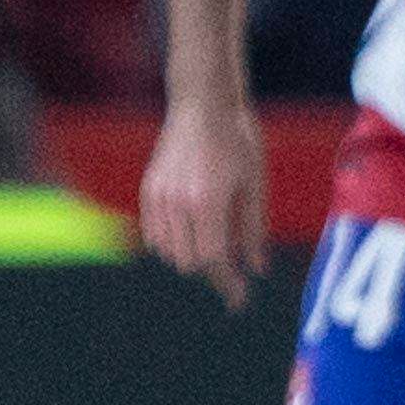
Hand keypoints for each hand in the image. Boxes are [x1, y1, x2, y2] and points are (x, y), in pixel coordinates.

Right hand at [141, 94, 270, 309]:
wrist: (203, 106)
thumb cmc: (237, 141)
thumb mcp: (254, 185)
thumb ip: (253, 230)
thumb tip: (256, 269)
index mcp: (208, 202)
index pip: (214, 259)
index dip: (228, 283)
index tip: (240, 298)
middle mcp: (178, 203)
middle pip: (190, 261)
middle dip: (213, 272)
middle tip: (233, 275)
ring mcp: (158, 197)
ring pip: (169, 252)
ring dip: (192, 258)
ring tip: (215, 251)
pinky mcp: (148, 190)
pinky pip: (155, 235)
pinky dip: (172, 243)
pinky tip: (192, 236)